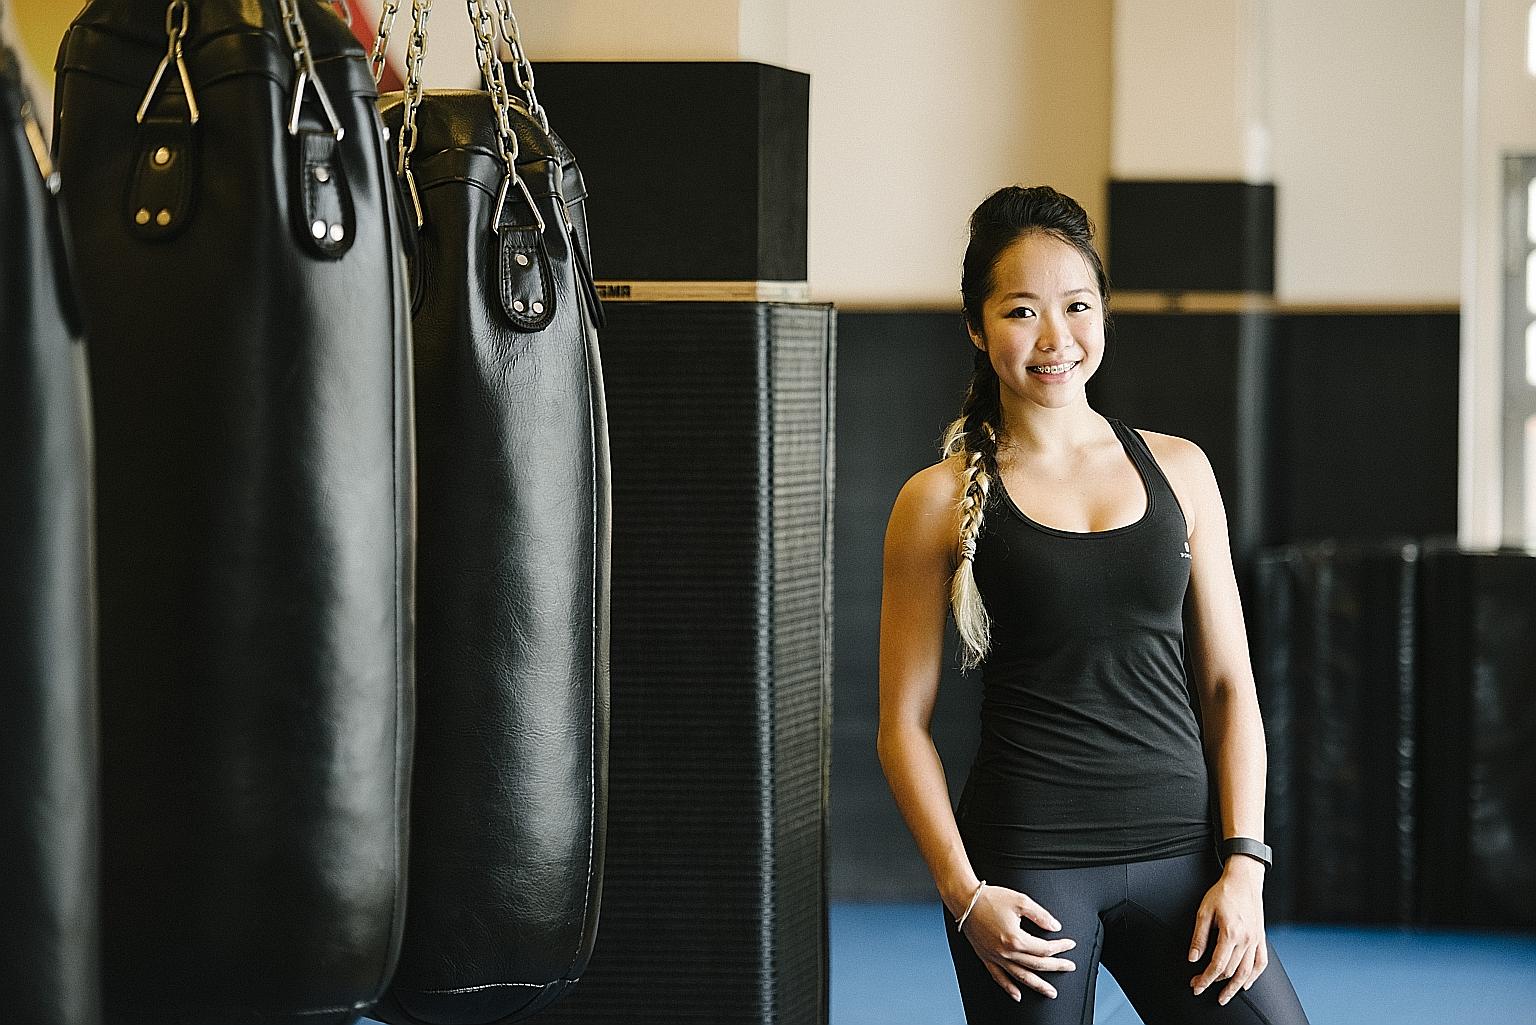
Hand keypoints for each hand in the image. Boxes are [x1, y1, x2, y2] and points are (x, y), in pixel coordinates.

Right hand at [960, 884, 1076, 1000]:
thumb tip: (1055, 926)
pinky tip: (1017, 995)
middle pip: (1037, 965)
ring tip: (1050, 992)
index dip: (1060, 947)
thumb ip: (1040, 915)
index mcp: (1016, 939)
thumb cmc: (990, 898)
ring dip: (1038, 985)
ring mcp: (995, 957)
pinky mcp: (986, 957)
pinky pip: (998, 977)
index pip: (1044, 949)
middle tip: (1069, 966)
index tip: (1069, 944)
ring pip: (1020, 977)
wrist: (965, 900)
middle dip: (1056, 967)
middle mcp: (1006, 952)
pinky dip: (1009, 988)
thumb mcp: (1020, 901)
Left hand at [1188, 856, 1268, 1004]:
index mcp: (1231, 932)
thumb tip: (1192, 958)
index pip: (1217, 965)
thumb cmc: (1222, 892)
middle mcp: (1246, 939)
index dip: (1205, 979)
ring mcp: (1256, 940)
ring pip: (1247, 972)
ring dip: (1234, 987)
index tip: (1195, 986)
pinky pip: (1261, 962)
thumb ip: (1199, 937)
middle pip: (1230, 970)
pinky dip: (1254, 976)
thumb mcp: (1204, 911)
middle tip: (1199, 987)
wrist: (1244, 880)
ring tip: (1223, 997)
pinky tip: (1245, 984)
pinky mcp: (1261, 938)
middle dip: (1213, 982)